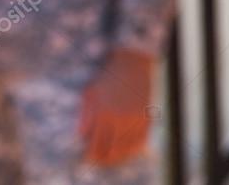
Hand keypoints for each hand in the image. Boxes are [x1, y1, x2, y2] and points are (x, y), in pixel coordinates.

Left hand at [79, 48, 154, 165]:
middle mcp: (119, 120)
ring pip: (126, 150)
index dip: (91, 156)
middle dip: (104, 160)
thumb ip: (85, 115)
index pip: (95, 145)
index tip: (88, 159)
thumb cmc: (106, 78)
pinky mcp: (147, 120)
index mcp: (101, 113)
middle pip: (111, 151)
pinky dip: (133, 151)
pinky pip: (140, 143)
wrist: (132, 65)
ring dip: (119, 157)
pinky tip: (126, 152)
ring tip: (111, 160)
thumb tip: (81, 135)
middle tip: (99, 162)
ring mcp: (134, 121)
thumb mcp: (90, 92)